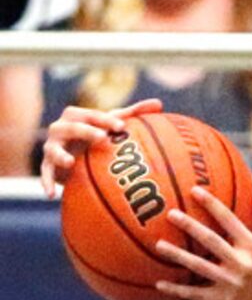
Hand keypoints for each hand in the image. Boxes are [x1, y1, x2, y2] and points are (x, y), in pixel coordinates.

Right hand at [40, 97, 162, 198]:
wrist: (71, 155)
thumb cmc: (95, 136)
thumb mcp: (111, 126)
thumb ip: (132, 114)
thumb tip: (159, 104)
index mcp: (77, 116)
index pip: (92, 115)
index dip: (106, 120)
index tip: (121, 127)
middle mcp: (61, 128)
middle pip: (72, 126)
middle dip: (85, 131)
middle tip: (102, 138)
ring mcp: (52, 146)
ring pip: (53, 148)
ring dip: (60, 154)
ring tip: (70, 162)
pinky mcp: (47, 164)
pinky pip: (45, 173)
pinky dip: (46, 182)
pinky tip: (50, 195)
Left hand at [154, 181, 251, 299]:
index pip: (230, 221)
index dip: (212, 205)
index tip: (195, 190)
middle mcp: (242, 264)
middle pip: (211, 241)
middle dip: (191, 226)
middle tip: (170, 214)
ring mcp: (231, 283)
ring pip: (200, 267)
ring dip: (178, 256)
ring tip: (158, 245)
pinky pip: (197, 295)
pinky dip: (178, 290)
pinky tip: (159, 284)